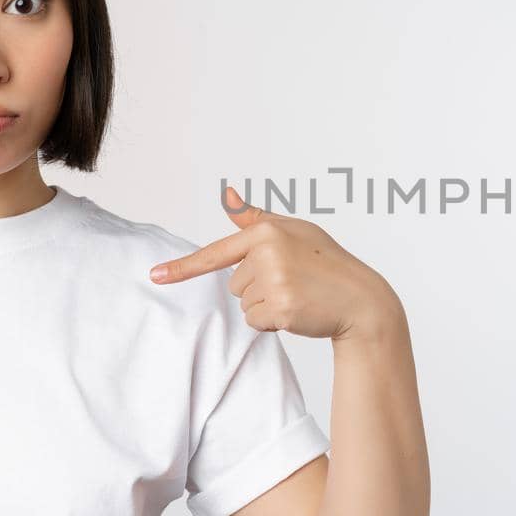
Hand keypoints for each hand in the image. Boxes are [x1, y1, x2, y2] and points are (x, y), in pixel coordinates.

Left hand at [148, 186, 403, 340]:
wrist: (361, 300)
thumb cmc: (326, 263)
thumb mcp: (293, 232)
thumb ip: (254, 217)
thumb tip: (226, 193)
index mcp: (267, 231)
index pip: (217, 252)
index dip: (183, 267)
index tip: (155, 276)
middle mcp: (268, 253)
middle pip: (235, 283)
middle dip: (259, 287)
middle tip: (294, 282)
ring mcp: (275, 281)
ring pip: (244, 304)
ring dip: (266, 306)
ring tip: (298, 295)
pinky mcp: (281, 308)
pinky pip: (256, 322)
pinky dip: (273, 323)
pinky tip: (299, 312)